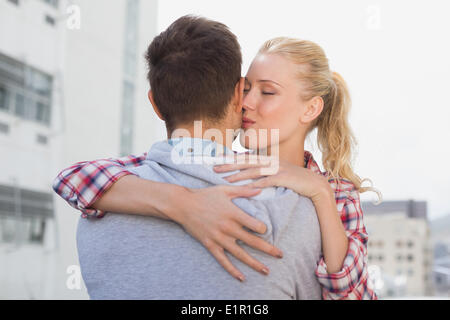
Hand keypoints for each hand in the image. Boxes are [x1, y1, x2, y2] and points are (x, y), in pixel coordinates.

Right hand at [171, 185, 283, 281]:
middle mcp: (228, 228)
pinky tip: (241, 277)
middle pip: (252, 241)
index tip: (266, 230)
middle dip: (268, 249)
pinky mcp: (210, 245)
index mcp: (234, 214)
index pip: (256, 225)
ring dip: (254, 263)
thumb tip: (259, 190)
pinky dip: (232, 270)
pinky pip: (223, 260)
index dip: (264, 229)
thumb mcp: (225, 190)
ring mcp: (219, 238)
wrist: (183, 205)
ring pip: (240, 254)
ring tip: (266, 271)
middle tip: (280, 255)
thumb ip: (243, 191)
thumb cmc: (205, 195)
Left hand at [213, 154, 330, 202]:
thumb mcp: (279, 174)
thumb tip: (251, 178)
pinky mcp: (283, 177)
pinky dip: (254, 185)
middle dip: (229, 165)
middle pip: (246, 161)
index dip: (231, 160)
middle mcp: (271, 161)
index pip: (246, 158)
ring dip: (238, 175)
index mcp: (269, 159)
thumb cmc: (296, 181)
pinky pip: (266, 181)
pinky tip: (244, 189)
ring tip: (225, 180)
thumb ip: (266, 174)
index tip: (218, 162)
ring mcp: (277, 168)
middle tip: (214, 168)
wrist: (315, 185)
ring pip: (253, 170)